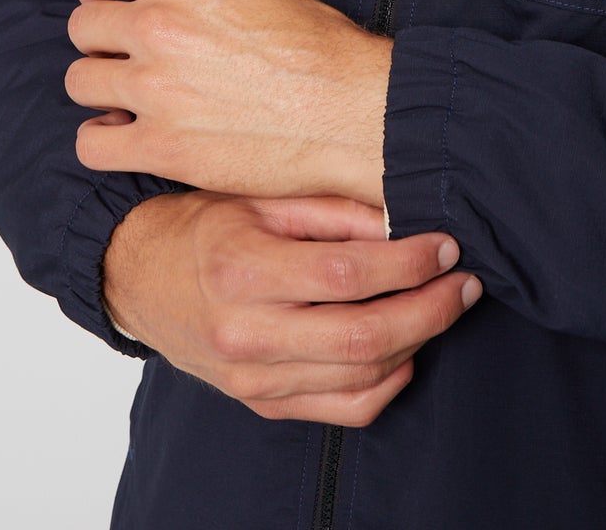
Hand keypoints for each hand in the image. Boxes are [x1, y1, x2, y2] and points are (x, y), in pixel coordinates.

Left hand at [64, 0, 392, 203]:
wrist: (352, 110)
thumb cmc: (321, 49)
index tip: (108, 7)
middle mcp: (160, 25)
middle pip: (83, 27)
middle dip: (101, 42)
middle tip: (126, 59)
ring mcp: (156, 87)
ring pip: (80, 82)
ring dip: (102, 90)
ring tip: (130, 100)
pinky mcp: (162, 146)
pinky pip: (91, 143)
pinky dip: (103, 142)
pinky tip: (127, 138)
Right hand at [102, 190, 483, 425]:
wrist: (141, 277)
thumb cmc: (204, 225)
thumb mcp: (260, 196)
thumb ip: (330, 209)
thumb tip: (401, 219)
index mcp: (242, 269)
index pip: (346, 275)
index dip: (408, 262)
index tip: (446, 244)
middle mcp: (246, 332)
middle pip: (362, 337)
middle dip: (430, 308)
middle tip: (464, 280)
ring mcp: (254, 377)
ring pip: (360, 378)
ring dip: (418, 342)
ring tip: (446, 305)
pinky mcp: (262, 402)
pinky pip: (344, 410)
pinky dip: (388, 384)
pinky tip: (408, 349)